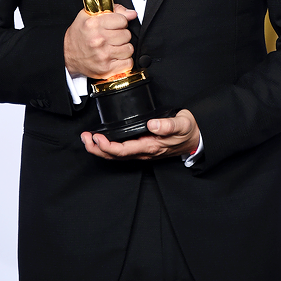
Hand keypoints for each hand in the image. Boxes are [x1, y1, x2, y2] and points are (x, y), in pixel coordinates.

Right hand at [64, 4, 136, 78]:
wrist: (66, 55)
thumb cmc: (78, 35)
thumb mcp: (89, 16)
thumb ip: (112, 10)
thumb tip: (131, 14)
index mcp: (94, 24)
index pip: (123, 20)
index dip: (120, 22)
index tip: (114, 25)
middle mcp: (98, 40)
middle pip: (127, 34)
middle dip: (121, 35)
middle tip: (112, 37)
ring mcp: (103, 56)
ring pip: (129, 49)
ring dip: (123, 48)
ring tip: (113, 47)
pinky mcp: (106, 69)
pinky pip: (128, 63)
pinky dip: (124, 61)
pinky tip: (115, 57)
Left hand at [81, 109, 199, 160]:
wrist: (195, 138)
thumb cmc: (187, 131)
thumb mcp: (182, 124)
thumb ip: (168, 124)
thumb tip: (152, 124)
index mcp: (151, 146)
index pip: (124, 150)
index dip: (108, 146)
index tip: (97, 138)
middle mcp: (144, 152)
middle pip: (115, 156)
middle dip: (97, 149)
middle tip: (85, 138)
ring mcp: (142, 152)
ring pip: (117, 156)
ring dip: (100, 150)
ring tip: (87, 140)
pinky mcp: (142, 149)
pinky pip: (121, 152)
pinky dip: (108, 148)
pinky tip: (101, 142)